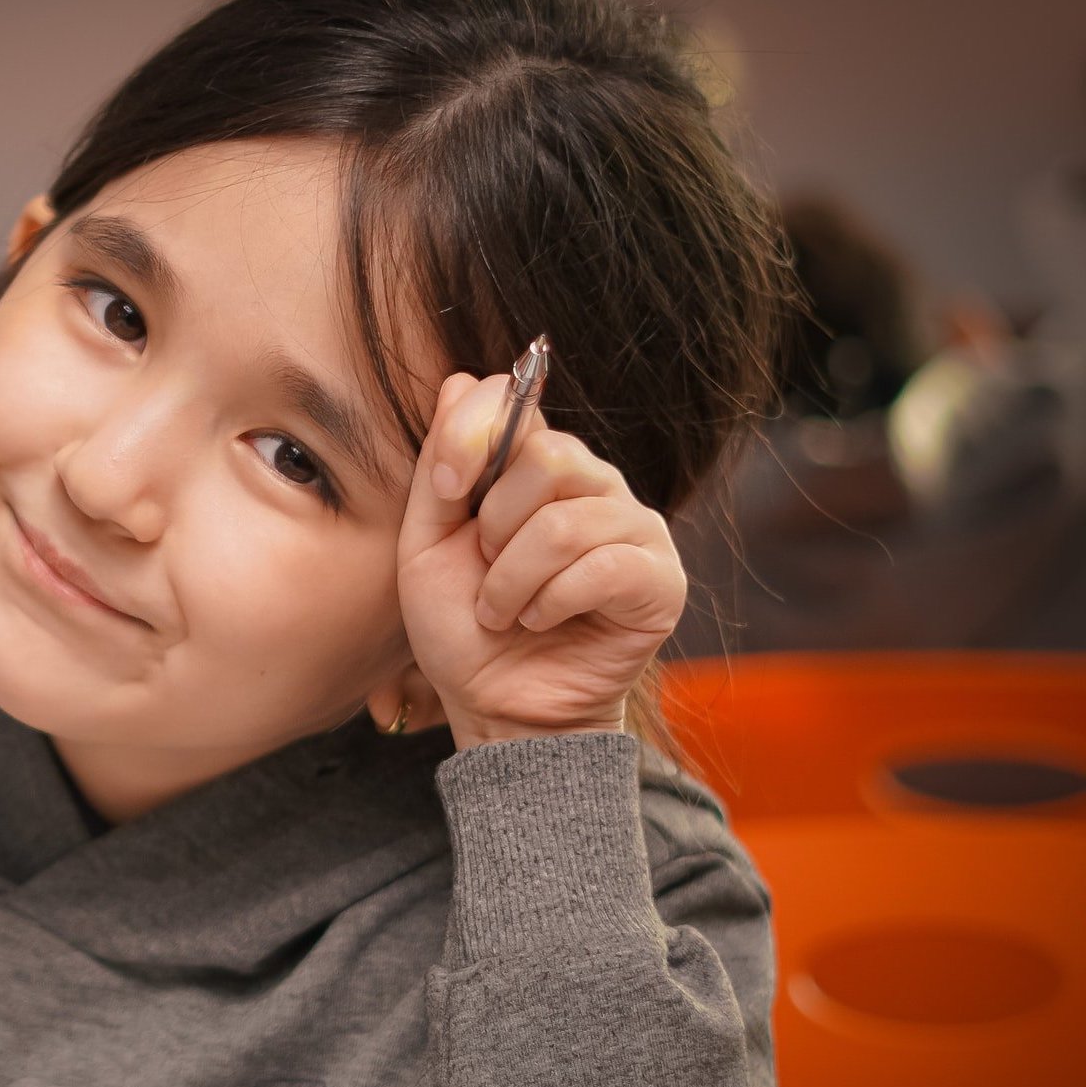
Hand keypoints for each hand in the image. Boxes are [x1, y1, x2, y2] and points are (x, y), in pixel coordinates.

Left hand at [395, 369, 685, 749]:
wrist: (495, 707)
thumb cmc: (462, 629)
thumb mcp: (426, 545)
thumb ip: (440, 468)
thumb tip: (459, 379)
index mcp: (538, 470)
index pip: (519, 404)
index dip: (475, 434)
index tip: (447, 489)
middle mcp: (595, 487)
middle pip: (549, 457)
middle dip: (495, 527)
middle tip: (485, 573)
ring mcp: (636, 529)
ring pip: (568, 521)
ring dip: (513, 580)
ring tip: (504, 612)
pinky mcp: (660, 581)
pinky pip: (603, 567)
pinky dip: (550, 603)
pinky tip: (540, 623)